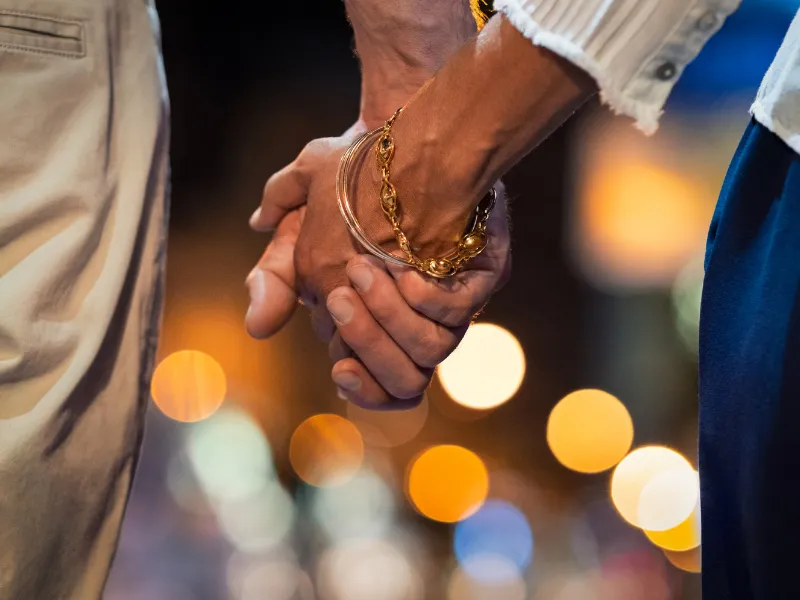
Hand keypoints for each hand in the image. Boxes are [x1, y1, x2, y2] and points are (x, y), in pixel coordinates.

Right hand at [247, 148, 509, 405]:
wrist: (398, 138)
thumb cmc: (348, 181)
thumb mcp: (298, 219)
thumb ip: (273, 274)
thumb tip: (258, 325)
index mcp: (373, 319)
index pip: (371, 377)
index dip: (359, 383)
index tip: (341, 369)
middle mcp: (414, 319)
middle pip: (404, 377)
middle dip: (370, 345)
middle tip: (342, 298)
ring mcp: (449, 300)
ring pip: (431, 351)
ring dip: (394, 322)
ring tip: (366, 274)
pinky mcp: (480, 275)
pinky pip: (460, 310)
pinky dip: (429, 302)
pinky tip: (407, 274)